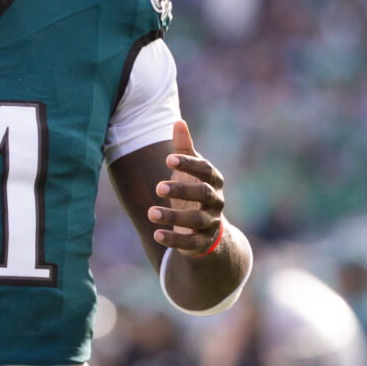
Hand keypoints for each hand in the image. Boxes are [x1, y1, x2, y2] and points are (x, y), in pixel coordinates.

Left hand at [146, 120, 224, 256]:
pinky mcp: (202, 243)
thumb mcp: (189, 170)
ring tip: (150, 213)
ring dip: (173, 217)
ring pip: (196, 220)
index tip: (168, 159)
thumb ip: (184, 148)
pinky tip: (156, 234)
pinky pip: (190, 243)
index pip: (206, 170)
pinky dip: (174, 240)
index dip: (189, 164)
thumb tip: (178, 121)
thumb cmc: (194, 191)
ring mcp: (211, 223)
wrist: (207, 230)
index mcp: (214, 181)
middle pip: (204, 194)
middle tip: (158, 187)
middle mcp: (216, 202)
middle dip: (182, 190)